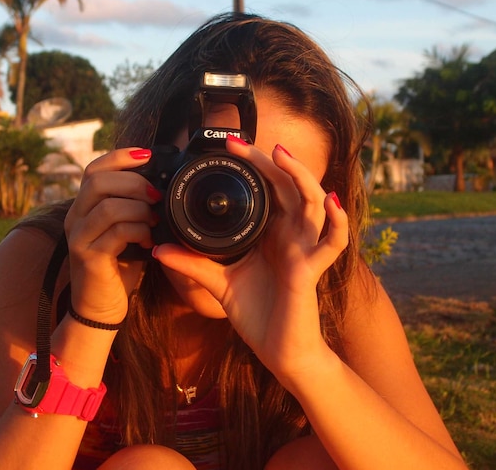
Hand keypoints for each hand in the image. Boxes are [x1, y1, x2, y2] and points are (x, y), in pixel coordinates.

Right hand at [64, 148, 159, 323]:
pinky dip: (139, 231)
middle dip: (134, 183)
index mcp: (83, 207)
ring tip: (155, 220)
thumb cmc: (118, 267)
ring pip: (109, 206)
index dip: (120, 157)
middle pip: (99, 181)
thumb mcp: (125, 230)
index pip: (94, 169)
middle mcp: (75, 218)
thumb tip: (160, 185)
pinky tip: (149, 240)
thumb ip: (132, 207)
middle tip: (157, 196)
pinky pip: (117, 232)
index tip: (148, 156)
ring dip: (140, 209)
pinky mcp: (88, 257)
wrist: (100, 308)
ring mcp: (79, 237)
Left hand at [153, 137, 347, 378]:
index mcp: (272, 234)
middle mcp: (292, 236)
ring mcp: (304, 250)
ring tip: (281, 155)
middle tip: (242, 143)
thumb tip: (158, 248)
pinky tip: (330, 201)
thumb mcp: (219, 284)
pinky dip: (337, 221)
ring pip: (313, 202)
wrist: (279, 353)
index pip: (269, 189)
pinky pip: (333, 242)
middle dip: (270, 161)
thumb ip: (193, 264)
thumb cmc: (258, 316)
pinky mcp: (311, 271)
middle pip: (289, 186)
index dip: (255, 165)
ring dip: (301, 176)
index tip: (230, 147)